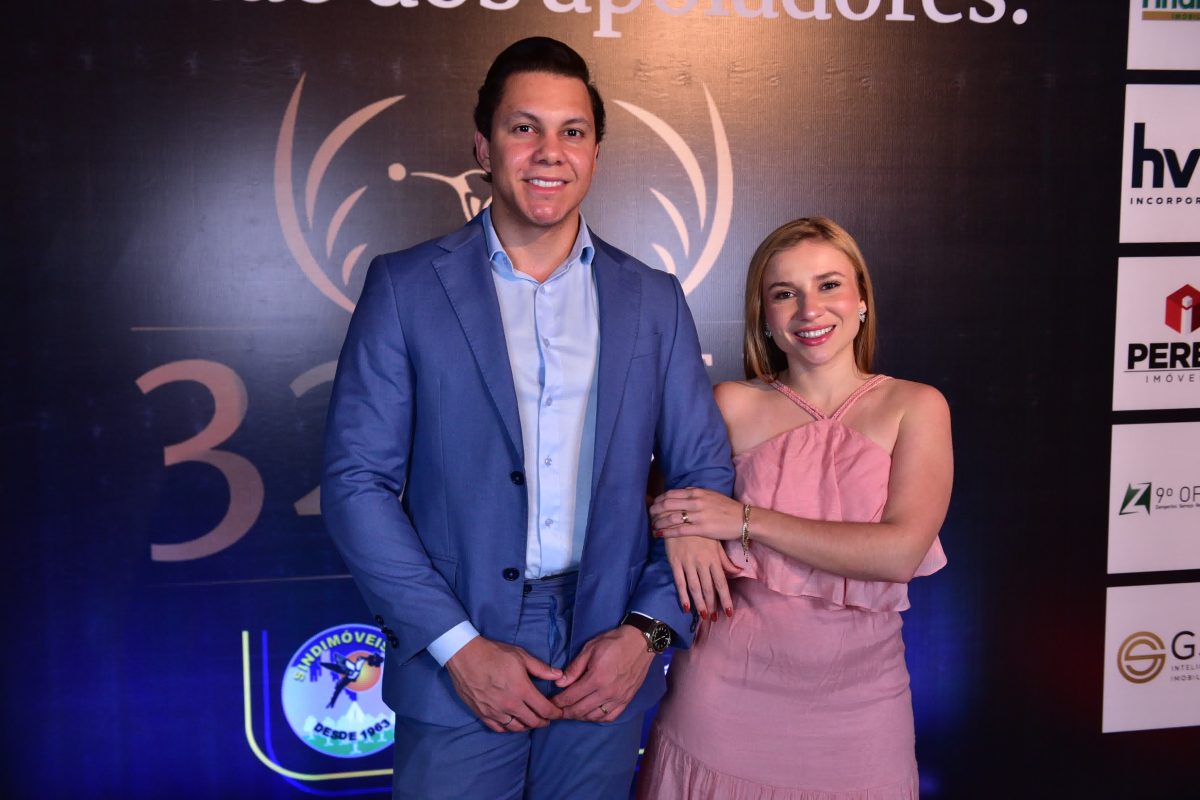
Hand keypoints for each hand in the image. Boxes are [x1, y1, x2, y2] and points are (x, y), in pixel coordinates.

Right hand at [445, 636, 564, 732]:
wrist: (464, 656)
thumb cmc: (494, 653)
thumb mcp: (521, 656)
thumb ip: (541, 668)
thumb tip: (559, 675)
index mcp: (522, 690)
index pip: (544, 709)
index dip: (555, 713)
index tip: (559, 713)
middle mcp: (510, 704)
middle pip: (532, 722)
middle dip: (543, 722)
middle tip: (547, 719)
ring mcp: (495, 711)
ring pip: (517, 728)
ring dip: (527, 726)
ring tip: (532, 721)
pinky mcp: (482, 714)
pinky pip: (499, 728)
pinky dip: (509, 728)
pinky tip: (513, 724)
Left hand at [551, 626, 653, 722]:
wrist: (640, 642)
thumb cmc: (613, 642)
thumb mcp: (590, 649)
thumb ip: (574, 668)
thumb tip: (559, 683)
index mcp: (596, 678)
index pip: (571, 697)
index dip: (557, 703)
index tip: (549, 704)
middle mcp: (607, 692)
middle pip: (580, 710)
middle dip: (565, 713)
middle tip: (556, 712)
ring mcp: (618, 698)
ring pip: (594, 716)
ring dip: (580, 716)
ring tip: (571, 712)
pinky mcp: (627, 700)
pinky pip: (610, 717)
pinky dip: (597, 718)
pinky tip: (590, 714)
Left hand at [650, 487, 743, 541]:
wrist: (744, 519)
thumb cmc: (727, 508)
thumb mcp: (711, 495)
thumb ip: (696, 493)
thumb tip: (684, 492)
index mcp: (697, 492)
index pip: (671, 494)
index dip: (659, 499)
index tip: (653, 504)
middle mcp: (696, 502)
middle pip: (668, 504)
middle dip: (655, 510)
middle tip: (649, 515)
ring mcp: (699, 516)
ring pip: (671, 518)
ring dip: (658, 522)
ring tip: (652, 526)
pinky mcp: (702, 529)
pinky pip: (679, 530)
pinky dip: (666, 532)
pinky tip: (658, 534)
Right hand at [665, 535, 740, 620]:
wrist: (680, 516)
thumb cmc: (701, 530)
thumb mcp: (716, 543)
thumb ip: (725, 560)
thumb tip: (738, 571)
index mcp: (714, 558)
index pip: (721, 583)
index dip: (725, 599)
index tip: (729, 612)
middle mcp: (701, 562)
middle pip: (708, 588)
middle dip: (712, 605)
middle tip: (714, 619)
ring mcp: (687, 562)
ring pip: (695, 588)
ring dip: (699, 603)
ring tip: (703, 616)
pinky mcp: (675, 562)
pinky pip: (679, 582)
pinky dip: (682, 595)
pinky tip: (686, 607)